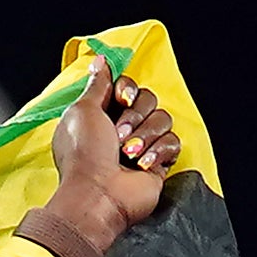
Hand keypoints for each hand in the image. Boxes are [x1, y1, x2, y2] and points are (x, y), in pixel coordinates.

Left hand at [21, 66, 181, 256]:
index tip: (121, 99)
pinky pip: (173, 142)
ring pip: (163, 119)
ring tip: (128, 155)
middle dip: (136, 116)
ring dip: (145, 136)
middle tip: (120, 135)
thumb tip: (101, 60)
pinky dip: (158, 152)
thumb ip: (97, 84)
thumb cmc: (84, 156)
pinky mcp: (158, 163)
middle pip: (149, 99)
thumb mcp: (83, 111)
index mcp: (102, 114)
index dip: (128, 89)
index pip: (128, 86)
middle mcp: (122, 128)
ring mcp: (142, 145)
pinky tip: (142, 165)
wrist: (98, 195)